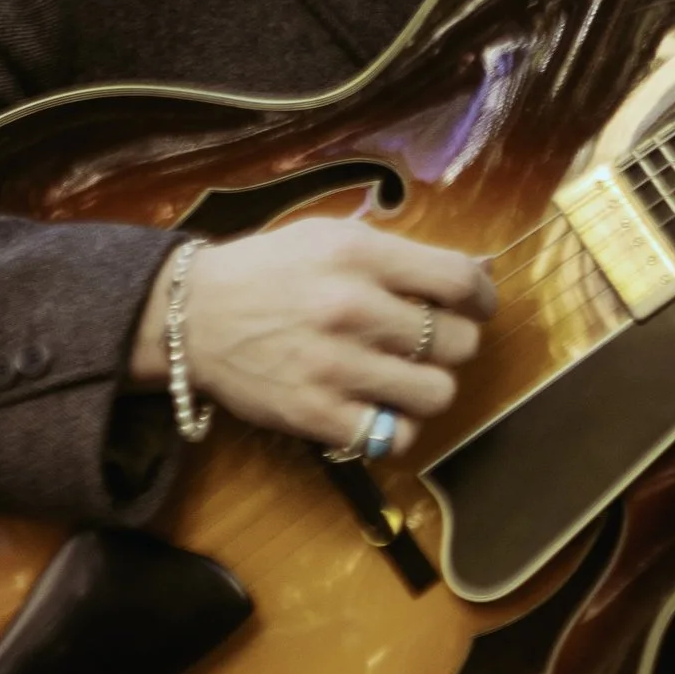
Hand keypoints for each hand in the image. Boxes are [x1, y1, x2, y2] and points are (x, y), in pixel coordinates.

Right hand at [129, 215, 495, 456]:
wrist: (193, 315)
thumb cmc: (271, 271)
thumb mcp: (332, 237)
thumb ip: (402, 255)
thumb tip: (481, 270)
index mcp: (359, 256)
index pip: (460, 282)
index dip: (482, 299)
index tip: (476, 307)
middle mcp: (351, 308)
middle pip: (458, 343)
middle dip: (455, 344)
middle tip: (431, 344)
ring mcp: (334, 366)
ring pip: (437, 393)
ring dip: (430, 388)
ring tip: (407, 378)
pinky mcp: (315, 414)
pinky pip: (396, 436)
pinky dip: (398, 427)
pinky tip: (382, 409)